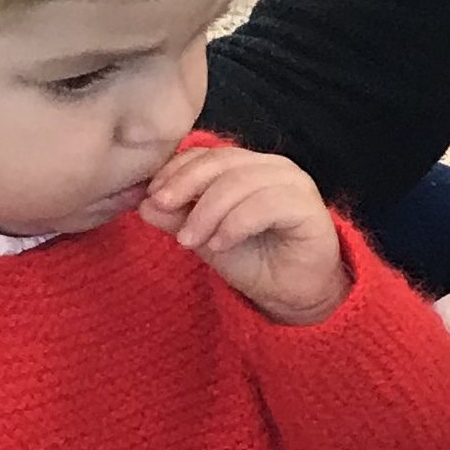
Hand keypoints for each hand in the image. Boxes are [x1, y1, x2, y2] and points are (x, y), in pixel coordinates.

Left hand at [140, 143, 345, 322]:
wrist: (293, 295)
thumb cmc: (253, 261)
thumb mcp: (204, 238)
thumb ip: (176, 217)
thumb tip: (142, 202)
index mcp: (247, 166)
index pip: (205, 154)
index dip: (175, 171)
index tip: (151, 198)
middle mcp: (272, 167)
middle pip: (221, 162)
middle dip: (185, 186)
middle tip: (162, 211)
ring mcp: (293, 183)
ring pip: (240, 182)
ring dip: (208, 211)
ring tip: (190, 241)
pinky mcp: (307, 207)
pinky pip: (265, 205)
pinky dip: (235, 224)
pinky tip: (220, 245)